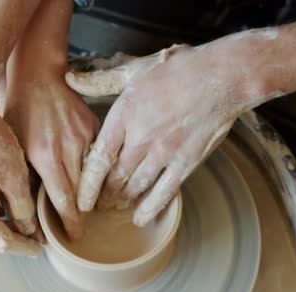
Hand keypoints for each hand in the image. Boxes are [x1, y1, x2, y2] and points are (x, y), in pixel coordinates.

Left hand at [4, 72, 98, 238]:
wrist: (38, 76)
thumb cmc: (19, 112)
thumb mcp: (14, 148)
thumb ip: (25, 179)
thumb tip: (29, 212)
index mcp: (45, 156)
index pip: (65, 200)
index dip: (71, 222)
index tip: (74, 236)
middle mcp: (69, 149)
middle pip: (84, 192)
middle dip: (84, 212)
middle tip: (83, 227)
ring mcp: (85, 137)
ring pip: (96, 176)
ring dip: (94, 193)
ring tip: (91, 206)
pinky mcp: (95, 128)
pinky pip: (100, 157)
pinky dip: (97, 170)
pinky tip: (94, 177)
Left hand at [68, 39, 279, 225]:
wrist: (223, 77)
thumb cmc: (181, 69)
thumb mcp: (135, 70)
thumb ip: (101, 80)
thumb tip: (71, 79)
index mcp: (125, 115)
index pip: (98, 157)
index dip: (87, 183)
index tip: (80, 198)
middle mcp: (142, 138)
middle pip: (115, 176)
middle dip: (104, 194)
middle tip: (97, 204)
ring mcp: (165, 152)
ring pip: (137, 186)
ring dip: (123, 200)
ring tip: (115, 207)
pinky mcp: (187, 161)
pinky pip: (165, 191)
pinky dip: (151, 207)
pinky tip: (141, 218)